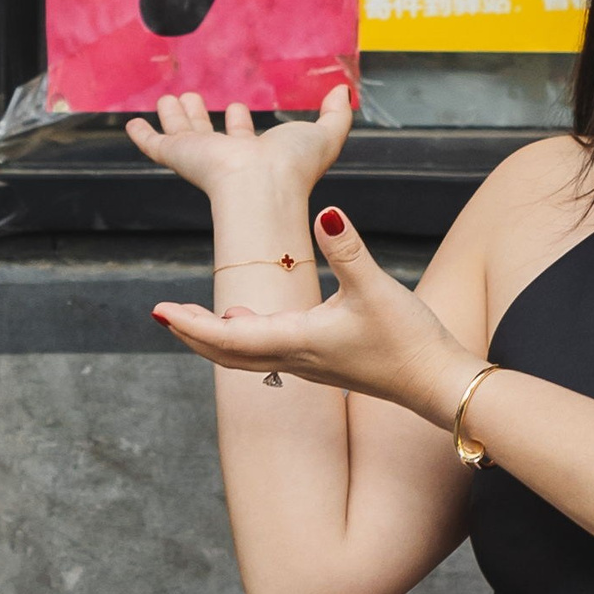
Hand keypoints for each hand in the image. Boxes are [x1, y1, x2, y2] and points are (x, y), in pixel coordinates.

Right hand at [124, 82, 353, 228]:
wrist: (263, 186)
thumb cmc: (295, 165)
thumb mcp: (326, 133)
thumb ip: (337, 113)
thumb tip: (343, 90)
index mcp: (257, 153)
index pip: (245, 136)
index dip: (241, 122)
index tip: (237, 107)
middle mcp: (227, 156)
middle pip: (209, 133)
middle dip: (202, 115)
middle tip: (194, 97)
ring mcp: (201, 157)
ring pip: (182, 133)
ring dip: (175, 116)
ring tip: (169, 99)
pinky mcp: (178, 156)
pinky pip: (154, 145)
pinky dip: (142, 135)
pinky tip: (132, 125)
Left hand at [152, 205, 478, 424]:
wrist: (435, 381)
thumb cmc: (408, 340)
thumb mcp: (376, 287)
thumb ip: (347, 248)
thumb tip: (325, 211)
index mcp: (298, 340)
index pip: (228, 338)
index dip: (190, 324)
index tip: (158, 310)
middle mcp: (295, 358)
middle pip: (226, 353)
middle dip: (191, 334)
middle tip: (162, 314)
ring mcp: (308, 364)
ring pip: (245, 356)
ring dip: (214, 338)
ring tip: (192, 318)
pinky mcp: (322, 363)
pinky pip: (267, 354)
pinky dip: (243, 339)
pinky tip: (248, 320)